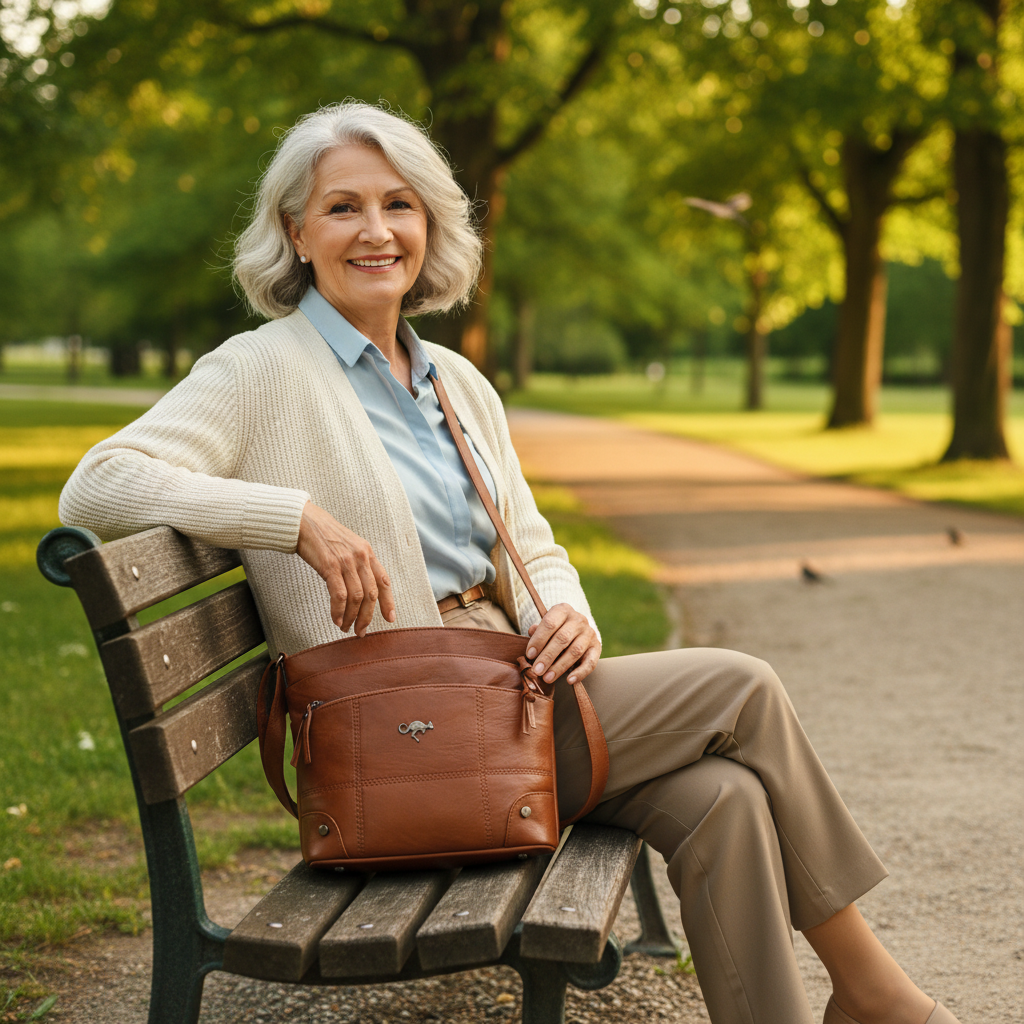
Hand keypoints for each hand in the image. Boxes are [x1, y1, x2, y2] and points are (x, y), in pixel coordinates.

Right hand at [296, 501, 395, 635]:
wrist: (303, 521)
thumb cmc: (323, 535)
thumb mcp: (347, 547)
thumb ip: (356, 564)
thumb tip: (360, 590)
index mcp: (367, 552)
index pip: (383, 581)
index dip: (388, 602)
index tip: (390, 618)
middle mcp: (361, 556)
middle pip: (371, 594)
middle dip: (367, 616)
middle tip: (361, 631)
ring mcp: (346, 561)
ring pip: (356, 597)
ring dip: (352, 617)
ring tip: (346, 628)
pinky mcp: (330, 566)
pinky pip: (339, 595)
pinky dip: (338, 611)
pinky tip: (336, 619)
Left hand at [525, 603, 601, 685]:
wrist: (578, 629)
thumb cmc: (556, 629)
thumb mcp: (546, 625)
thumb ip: (538, 630)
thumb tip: (531, 631)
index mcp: (563, 610)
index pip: (549, 623)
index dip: (539, 640)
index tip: (529, 655)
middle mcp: (578, 620)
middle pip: (562, 638)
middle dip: (547, 656)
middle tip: (537, 670)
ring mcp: (589, 633)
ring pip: (575, 651)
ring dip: (560, 667)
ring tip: (547, 678)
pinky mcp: (596, 647)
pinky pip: (590, 662)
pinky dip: (580, 673)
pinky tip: (569, 680)